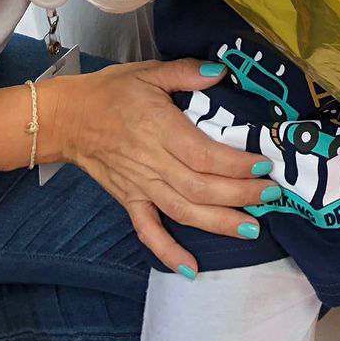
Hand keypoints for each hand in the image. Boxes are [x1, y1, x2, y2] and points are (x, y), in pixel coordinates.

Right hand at [42, 58, 274, 274]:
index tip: (263, 166)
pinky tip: (191, 268)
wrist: (68, 118)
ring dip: (218, 224)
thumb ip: (185, 72)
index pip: (204, 154)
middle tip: (271, 197)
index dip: (235, 165)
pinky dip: (168, 252)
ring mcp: (140, 185)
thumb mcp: (149, 71)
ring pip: (183, 211)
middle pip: (201, 187)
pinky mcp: (129, 200)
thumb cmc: (111, 91)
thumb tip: (220, 71)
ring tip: (251, 229)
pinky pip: (148, 231)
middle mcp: (153, 162)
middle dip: (240, 195)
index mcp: (160, 128)